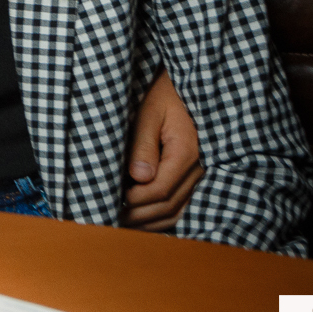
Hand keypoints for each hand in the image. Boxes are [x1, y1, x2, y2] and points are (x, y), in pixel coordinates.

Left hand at [120, 70, 202, 229]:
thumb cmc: (164, 96)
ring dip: (150, 222)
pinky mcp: (197, 176)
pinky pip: (183, 204)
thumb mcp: (149, 112)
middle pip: (168, 205)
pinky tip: (142, 219)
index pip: (160, 189)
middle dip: (139, 217)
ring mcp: (201, 174)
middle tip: (111, 220)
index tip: (111, 201)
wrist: (186, 88)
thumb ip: (143, 145)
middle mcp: (199, 168)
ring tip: (123, 224)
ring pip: (178, 210)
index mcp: (186, 152)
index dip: (135, 201)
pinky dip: (163, 216)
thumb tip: (138, 178)